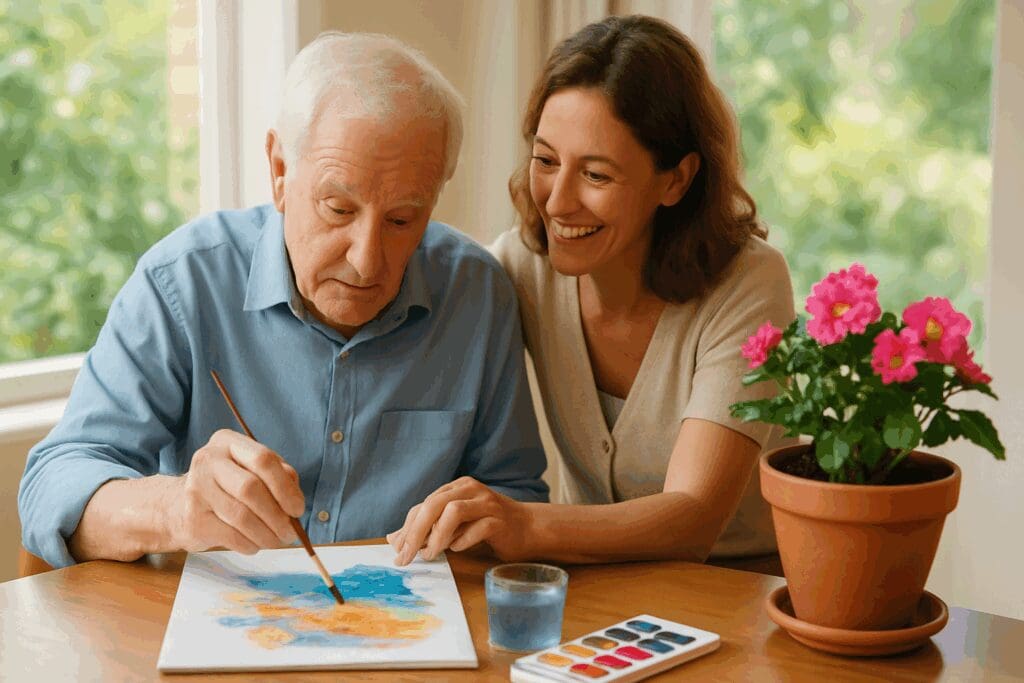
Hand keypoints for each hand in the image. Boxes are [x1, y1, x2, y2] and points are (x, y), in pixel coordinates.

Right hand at [167, 429, 305, 553]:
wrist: (176, 507)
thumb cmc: (226, 486)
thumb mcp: (251, 469)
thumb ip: (278, 475)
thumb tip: (295, 500)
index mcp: (227, 441)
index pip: (263, 459)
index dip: (286, 487)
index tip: (298, 509)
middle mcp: (208, 460)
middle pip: (251, 488)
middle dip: (277, 515)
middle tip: (290, 532)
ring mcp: (196, 489)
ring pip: (242, 516)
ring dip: (267, 535)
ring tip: (277, 541)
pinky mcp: (193, 518)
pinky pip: (231, 536)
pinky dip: (250, 544)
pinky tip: (256, 544)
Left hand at [386, 476, 529, 565]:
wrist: (528, 528)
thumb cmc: (488, 526)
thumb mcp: (454, 525)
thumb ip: (427, 529)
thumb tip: (393, 540)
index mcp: (457, 488)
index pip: (425, 504)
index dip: (408, 528)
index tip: (398, 551)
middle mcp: (470, 490)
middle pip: (434, 504)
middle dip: (416, 532)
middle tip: (406, 556)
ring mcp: (487, 503)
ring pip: (454, 510)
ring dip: (438, 535)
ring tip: (432, 554)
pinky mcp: (501, 519)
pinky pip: (478, 528)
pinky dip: (463, 540)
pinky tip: (457, 550)